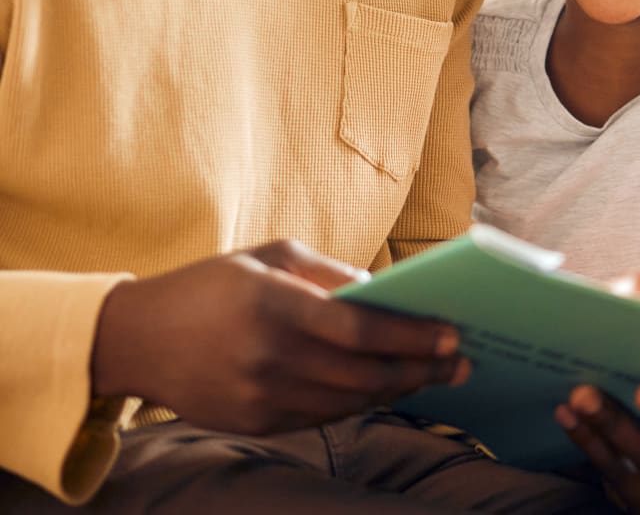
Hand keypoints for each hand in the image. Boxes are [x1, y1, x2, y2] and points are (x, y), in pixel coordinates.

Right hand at [91, 240, 468, 434]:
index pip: (358, 328)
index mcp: (274, 305)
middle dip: (421, 368)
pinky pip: (324, 416)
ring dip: (399, 389)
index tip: (452, 333)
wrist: (138, 339)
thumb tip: (381, 292)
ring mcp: (261, 398)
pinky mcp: (256, 423)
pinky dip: (362, 402)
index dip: (410, 335)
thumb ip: (328, 273)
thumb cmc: (211, 285)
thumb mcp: (268, 255)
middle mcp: (269, 358)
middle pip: (363, 373)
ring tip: (435, 374)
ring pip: (350, 401)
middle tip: (461, 360)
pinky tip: (388, 387)